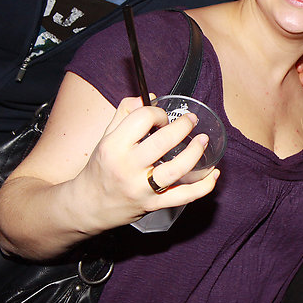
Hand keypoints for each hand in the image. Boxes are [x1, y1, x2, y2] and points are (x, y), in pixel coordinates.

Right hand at [75, 97, 218, 228]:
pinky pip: (184, 197)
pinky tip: (213, 174)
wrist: (88, 205)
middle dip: (182, 127)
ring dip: (195, 153)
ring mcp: (142, 188)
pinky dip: (203, 186)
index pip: (142, 119)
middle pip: (162, 142)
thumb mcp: (105, 137)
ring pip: (176, 170)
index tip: (162, 117)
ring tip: (203, 141)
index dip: (157, 112)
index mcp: (114, 146)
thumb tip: (148, 96)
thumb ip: (124, 114)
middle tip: (191, 121)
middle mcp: (127, 167)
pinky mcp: (154, 205)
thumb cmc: (101, 168)